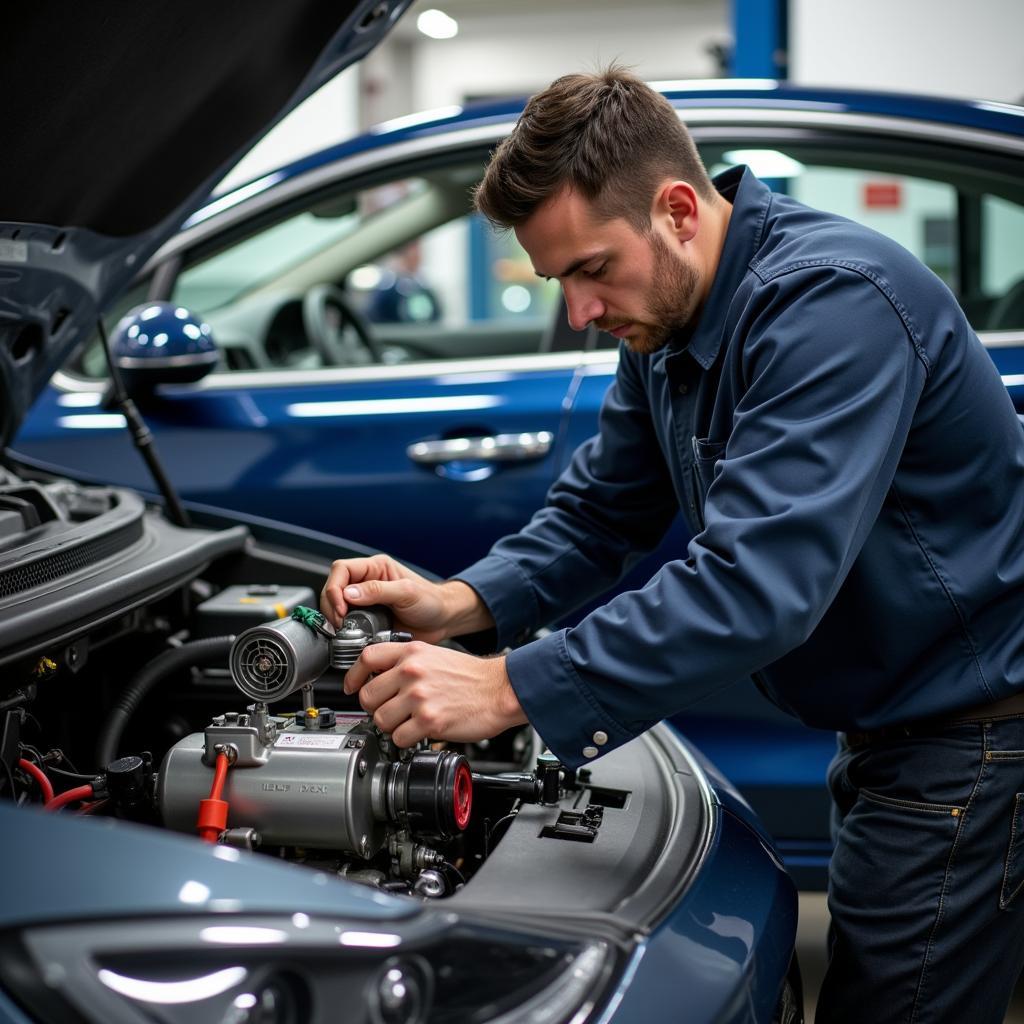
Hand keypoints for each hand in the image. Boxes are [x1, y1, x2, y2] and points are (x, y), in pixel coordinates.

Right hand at [320, 554, 493, 642]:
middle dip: (332, 606)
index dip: (334, 588)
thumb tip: (348, 594)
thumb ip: (378, 590)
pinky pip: (348, 623)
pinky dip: (346, 631)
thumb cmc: (432, 601)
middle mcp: (367, 583)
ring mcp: (366, 602)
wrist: (444, 621)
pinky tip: (353, 637)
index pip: (342, 570)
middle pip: (334, 588)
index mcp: (376, 568)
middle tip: (340, 624)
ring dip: (336, 620)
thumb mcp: (407, 592)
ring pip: (337, 606)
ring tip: (345, 631)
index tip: (341, 608)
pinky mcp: (367, 620)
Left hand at [344, 641, 527, 747]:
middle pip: (368, 696)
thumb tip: (378, 677)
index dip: (354, 676)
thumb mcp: (435, 655)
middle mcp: (412, 671)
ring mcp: (419, 696)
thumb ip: (406, 662)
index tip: (352, 687)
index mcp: (412, 652)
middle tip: (390, 711)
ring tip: (409, 722)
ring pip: (380, 720)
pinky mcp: (429, 720)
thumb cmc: (471, 676)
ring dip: (392, 726)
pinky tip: (420, 732)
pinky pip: (399, 738)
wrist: (500, 690)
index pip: (367, 658)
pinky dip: (407, 740)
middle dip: (375, 708)